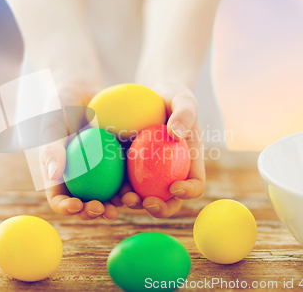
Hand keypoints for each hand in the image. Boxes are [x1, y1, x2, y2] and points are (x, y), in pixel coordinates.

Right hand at [41, 83, 123, 219]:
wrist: (83, 88)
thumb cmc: (61, 104)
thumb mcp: (53, 123)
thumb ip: (51, 148)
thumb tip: (52, 176)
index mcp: (59, 175)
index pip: (59, 199)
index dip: (66, 208)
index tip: (77, 205)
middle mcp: (80, 178)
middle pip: (86, 203)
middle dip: (95, 212)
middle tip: (105, 210)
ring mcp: (100, 171)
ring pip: (109, 194)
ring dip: (118, 203)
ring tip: (127, 202)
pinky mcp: (118, 162)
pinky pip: (126, 175)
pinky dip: (134, 183)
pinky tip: (144, 185)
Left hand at [121, 80, 205, 217]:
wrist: (148, 94)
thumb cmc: (171, 95)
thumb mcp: (182, 98)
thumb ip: (185, 113)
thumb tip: (176, 134)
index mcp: (189, 162)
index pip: (195, 184)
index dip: (189, 191)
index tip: (175, 186)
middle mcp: (171, 174)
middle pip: (170, 200)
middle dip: (160, 208)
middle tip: (147, 202)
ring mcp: (149, 174)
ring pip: (144, 197)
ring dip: (135, 203)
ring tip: (124, 197)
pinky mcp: (128, 169)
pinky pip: (123, 182)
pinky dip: (117, 189)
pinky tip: (107, 188)